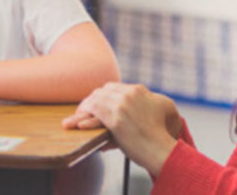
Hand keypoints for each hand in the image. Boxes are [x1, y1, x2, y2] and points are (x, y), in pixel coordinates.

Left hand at [61, 83, 182, 175]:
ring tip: (73, 120)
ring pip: (96, 101)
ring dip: (84, 110)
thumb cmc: (163, 133)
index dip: (102, 96)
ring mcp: (121, 105)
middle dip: (91, 101)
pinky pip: (94, 113)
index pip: (114, 88)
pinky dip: (85, 117)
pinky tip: (78, 123)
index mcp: (138, 90)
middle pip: (103, 92)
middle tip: (82, 112)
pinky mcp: (116, 119)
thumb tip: (133, 105)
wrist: (162, 148)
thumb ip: (148, 101)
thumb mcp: (163, 108)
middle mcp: (129, 94)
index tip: (95, 104)